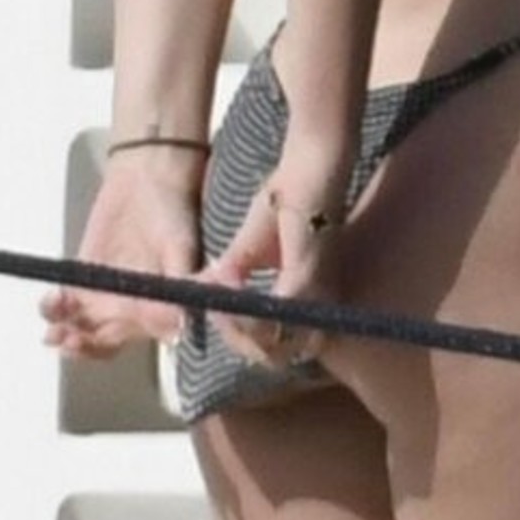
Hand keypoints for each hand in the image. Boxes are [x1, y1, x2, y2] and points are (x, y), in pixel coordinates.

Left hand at [40, 159, 201, 359]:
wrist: (150, 178)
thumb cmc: (174, 212)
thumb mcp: (180, 248)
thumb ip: (178, 286)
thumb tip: (177, 323)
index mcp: (159, 308)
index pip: (135, 339)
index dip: (118, 346)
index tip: (100, 342)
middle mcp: (133, 308)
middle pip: (104, 340)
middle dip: (84, 346)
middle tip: (70, 341)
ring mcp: (106, 294)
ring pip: (82, 326)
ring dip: (66, 332)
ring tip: (55, 329)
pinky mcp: (84, 276)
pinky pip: (67, 302)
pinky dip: (55, 308)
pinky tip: (51, 302)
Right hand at [203, 178, 341, 371]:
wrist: (311, 163)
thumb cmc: (288, 199)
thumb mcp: (249, 246)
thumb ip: (229, 275)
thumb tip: (201, 296)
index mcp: (307, 303)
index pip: (275, 349)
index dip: (238, 340)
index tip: (214, 314)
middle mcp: (319, 305)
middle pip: (276, 355)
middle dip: (236, 339)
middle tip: (215, 309)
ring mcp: (316, 292)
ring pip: (278, 342)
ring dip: (241, 327)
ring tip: (220, 297)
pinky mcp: (308, 272)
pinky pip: (279, 311)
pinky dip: (248, 308)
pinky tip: (227, 285)